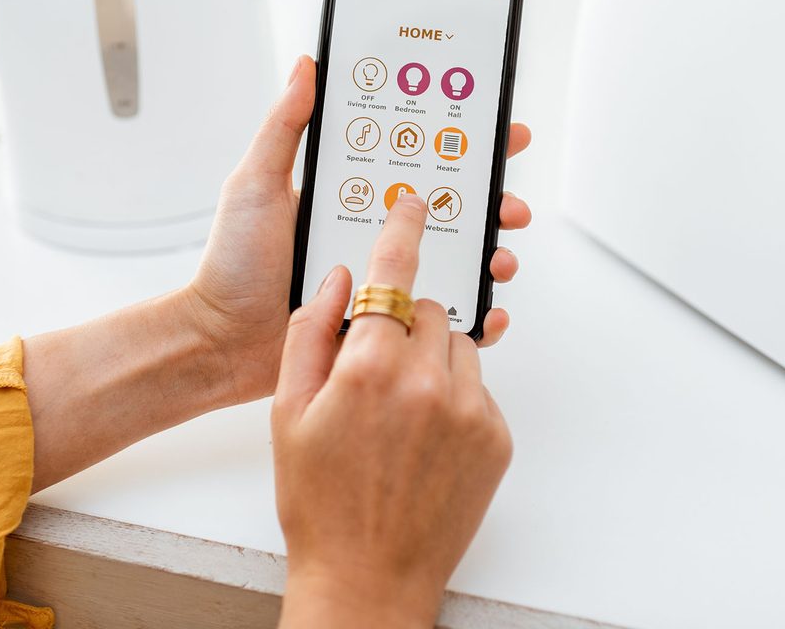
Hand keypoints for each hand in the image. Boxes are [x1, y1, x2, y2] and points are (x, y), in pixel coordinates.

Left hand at [186, 56, 531, 404]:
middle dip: (492, 201)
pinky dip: (476, 316)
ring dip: (491, 254)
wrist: (220, 339)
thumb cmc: (234, 261)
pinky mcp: (385, 323)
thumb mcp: (257, 183)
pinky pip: (442, 320)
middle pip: (451, 208)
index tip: (499, 130)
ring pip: (456, 260)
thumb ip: (285, 128)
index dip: (463, 144)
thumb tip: (309, 65)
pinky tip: (490, 313)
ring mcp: (385, 278)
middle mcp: (376, 232)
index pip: (418, 159)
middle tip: (509, 201)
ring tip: (499, 258)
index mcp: (354, 193)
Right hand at [273, 194, 512, 628]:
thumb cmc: (320, 501)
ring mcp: (471, 409)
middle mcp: (429, 381)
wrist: (367, 579)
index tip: (416, 204)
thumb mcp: (288, 411)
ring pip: (459, 344)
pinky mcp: (497, 436)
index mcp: (370, 367)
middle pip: (430, 310)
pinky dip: (454, 394)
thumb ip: (310, 331)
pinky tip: (424, 435)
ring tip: (399, 410)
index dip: (404, 230)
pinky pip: (478, 385)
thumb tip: (341, 278)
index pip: (395, 274)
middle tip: (376, 368)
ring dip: (432, 358)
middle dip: (405, 324)